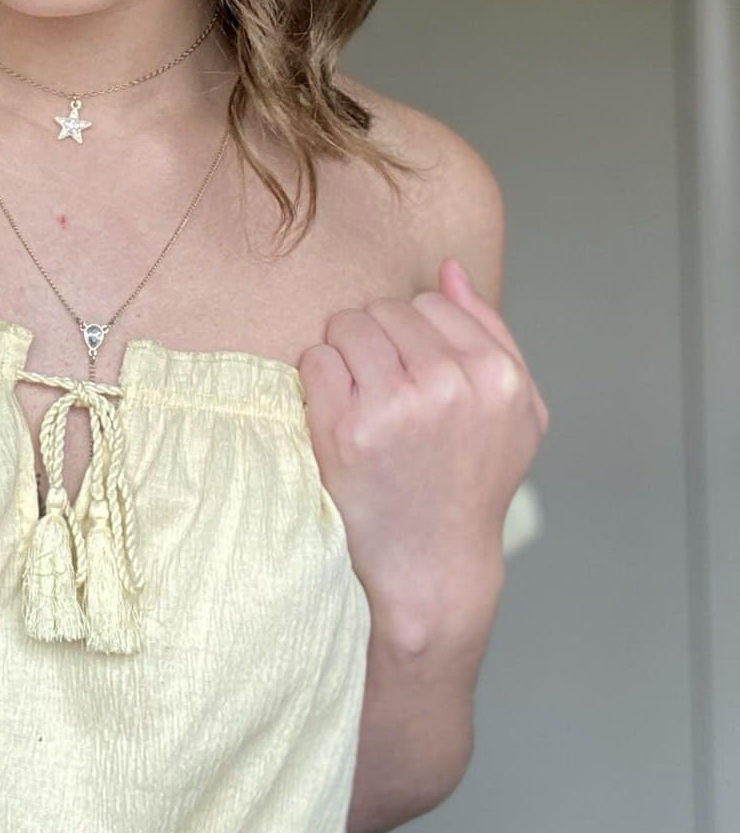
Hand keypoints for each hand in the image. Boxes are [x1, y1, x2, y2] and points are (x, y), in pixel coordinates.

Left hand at [296, 257, 549, 647]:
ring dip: (345, 355)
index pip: (430, 301)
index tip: (415, 374)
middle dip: (377, 341)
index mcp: (496, 376)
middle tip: (385, 392)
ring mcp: (394, 406)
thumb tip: (449, 268)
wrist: (431, 564)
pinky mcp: (343, 429)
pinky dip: (319, 382)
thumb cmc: (472, 483)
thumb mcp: (516, 411)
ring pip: (346, 326)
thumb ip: (491, 332)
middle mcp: (449, 385)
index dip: (414, 335)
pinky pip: (315, 359)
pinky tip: (340, 417)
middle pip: (384, 310)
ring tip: (362, 400)